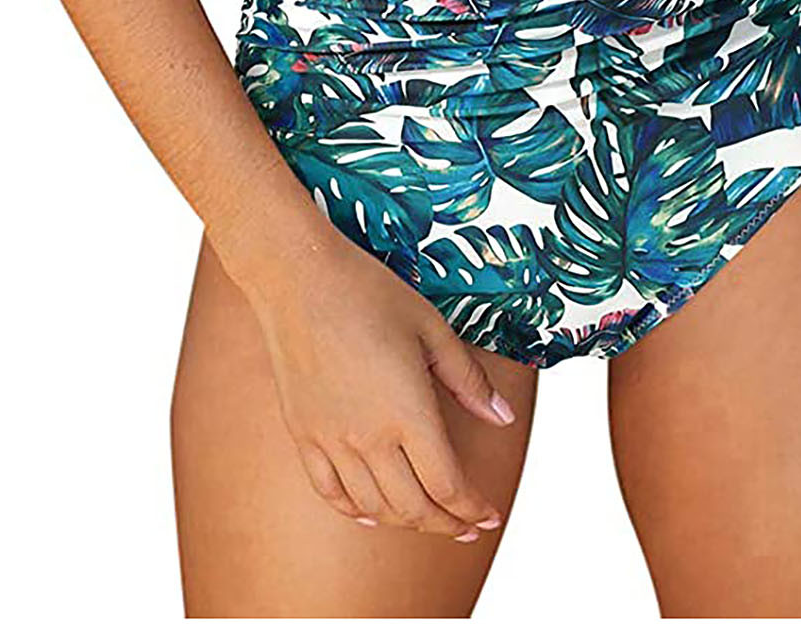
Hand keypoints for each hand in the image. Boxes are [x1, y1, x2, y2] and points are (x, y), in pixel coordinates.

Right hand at [244, 226, 516, 541]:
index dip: (473, 508)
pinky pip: (330, 492)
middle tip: (468, 524)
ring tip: (429, 516)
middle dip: (447, 523)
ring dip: (407, 521)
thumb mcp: (432, 328)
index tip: (490, 514)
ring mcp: (331, 440)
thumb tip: (503, 418)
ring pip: (374, 507)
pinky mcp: (303, 434)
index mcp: (408, 412)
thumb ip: (468, 380)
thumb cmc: (368, 292)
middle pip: (414, 506)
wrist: (297, 276)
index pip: (448, 485)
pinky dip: (356, 511)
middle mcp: (369, 438)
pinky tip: (372, 513)